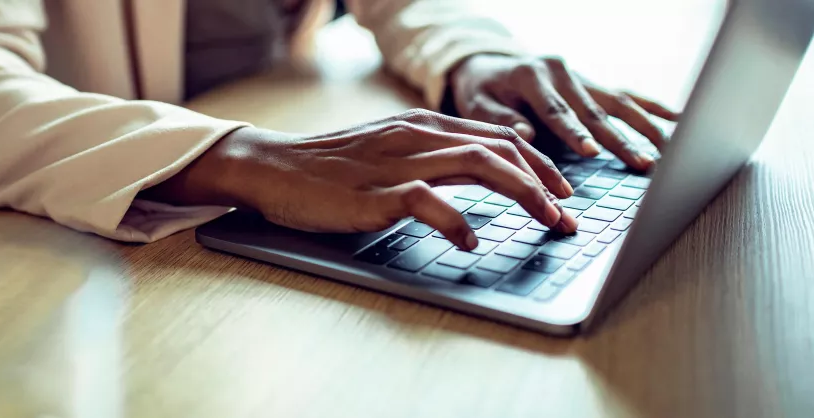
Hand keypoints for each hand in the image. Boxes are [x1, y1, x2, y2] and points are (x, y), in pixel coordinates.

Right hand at [145, 110, 577, 250]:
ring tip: (547, 222)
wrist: (273, 166)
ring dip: (522, 194)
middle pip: (501, 147)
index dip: (540, 164)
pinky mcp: (375, 192)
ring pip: (478, 165)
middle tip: (570, 215)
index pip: (498, 135)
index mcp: (423, 125)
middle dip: (546, 181)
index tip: (563, 192)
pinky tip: (471, 241)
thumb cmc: (331, 167)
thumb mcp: (389, 150)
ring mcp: (398, 162)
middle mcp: (418, 136)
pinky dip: (457, 220)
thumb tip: (479, 172)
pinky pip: (428, 202)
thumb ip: (432, 157)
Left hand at [449, 54, 678, 170]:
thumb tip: (527, 134)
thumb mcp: (477, 104)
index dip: (575, 132)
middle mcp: (562, 72)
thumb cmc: (482, 90)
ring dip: (644, 127)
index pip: (556, 109)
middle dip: (619, 139)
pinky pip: (626, 96)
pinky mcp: (593, 84)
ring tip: (668, 151)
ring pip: (618, 102)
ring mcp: (581, 76)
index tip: (592, 151)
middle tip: (642, 163)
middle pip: (595, 110)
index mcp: (532, 76)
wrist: (490, 66)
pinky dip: (652, 107)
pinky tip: (678, 120)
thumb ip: (500, 118)